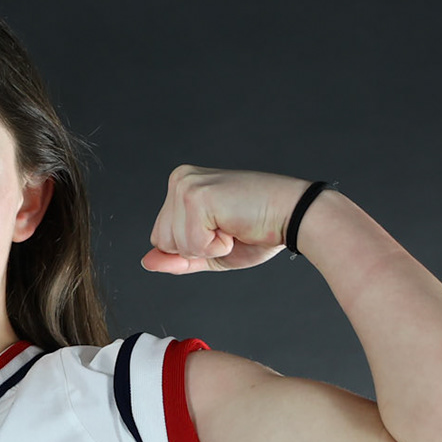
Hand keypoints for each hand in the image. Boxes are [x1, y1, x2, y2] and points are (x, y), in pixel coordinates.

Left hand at [140, 166, 307, 273]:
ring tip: (232, 225)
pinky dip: (216, 246)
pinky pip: (191, 244)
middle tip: (228, 227)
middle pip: (162, 241)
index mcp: (181, 186)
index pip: (160, 238)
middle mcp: (180, 179)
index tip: (222, 229)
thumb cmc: (258, 231)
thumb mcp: (209, 251)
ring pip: (174, 244)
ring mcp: (187, 185)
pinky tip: (234, 224)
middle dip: (196, 247)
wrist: (294, 217)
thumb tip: (146, 262)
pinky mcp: (197, 196)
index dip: (191, 248)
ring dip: (207, 247)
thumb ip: (177, 258)